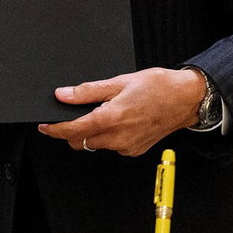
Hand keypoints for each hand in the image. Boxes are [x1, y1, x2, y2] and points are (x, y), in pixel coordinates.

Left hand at [39, 66, 208, 155]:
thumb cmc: (158, 87)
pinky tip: (119, 121)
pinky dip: (108, 136)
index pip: (73, 130)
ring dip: (91, 133)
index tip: (45, 126)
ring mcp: (128, 146)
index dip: (55, 129)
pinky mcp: (136, 150)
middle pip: (82, 141)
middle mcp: (119, 136)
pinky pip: (113, 146)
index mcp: (112, 118)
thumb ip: (87, 91)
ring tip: (105, 112)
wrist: (186, 99)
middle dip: (72, 131)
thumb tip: (63, 95)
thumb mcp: (118, 82)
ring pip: (97, 145)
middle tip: (74, 115)